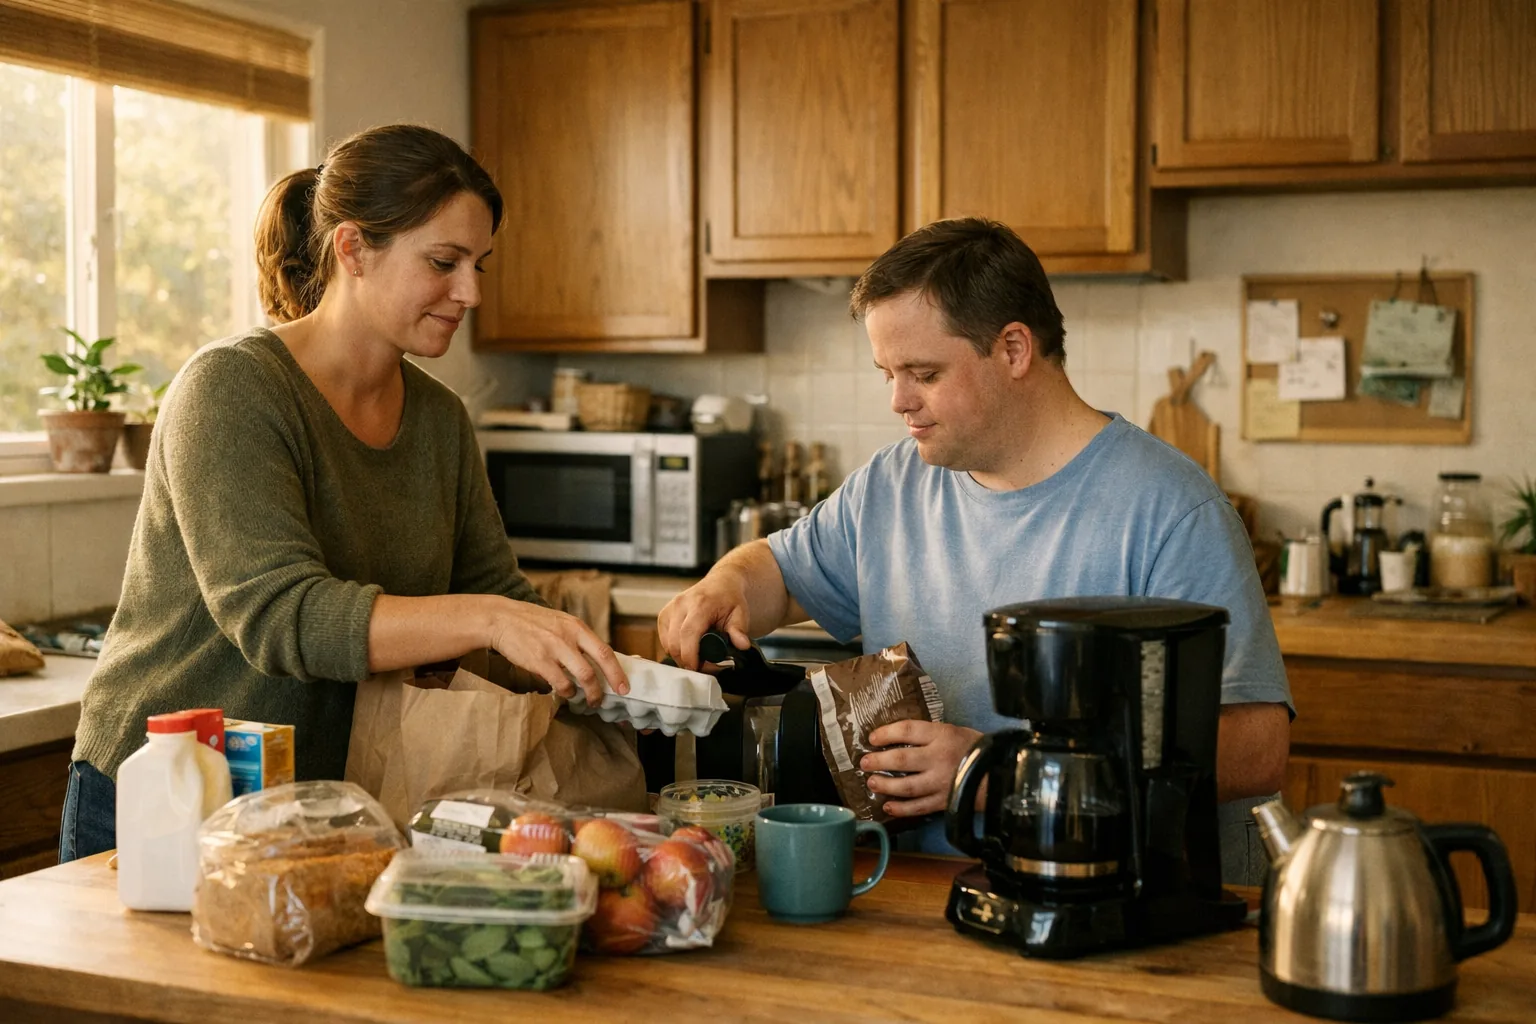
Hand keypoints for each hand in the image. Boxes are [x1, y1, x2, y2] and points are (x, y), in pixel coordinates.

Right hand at [486, 599, 626, 706]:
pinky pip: (561, 683)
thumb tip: (595, 661)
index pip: (605, 650)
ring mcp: (555, 648)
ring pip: (584, 676)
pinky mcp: (540, 661)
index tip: (624, 685)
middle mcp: (570, 636)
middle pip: (600, 663)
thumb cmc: (532, 623)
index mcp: (577, 627)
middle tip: (613, 697)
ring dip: (590, 693)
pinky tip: (567, 693)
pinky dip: (568, 692)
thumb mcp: (561, 623)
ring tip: (590, 701)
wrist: (502, 619)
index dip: (617, 671)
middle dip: (611, 684)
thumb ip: (577, 639)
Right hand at [657, 573, 752, 669]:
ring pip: (668, 644)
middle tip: (704, 667)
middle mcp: (681, 604)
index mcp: (700, 603)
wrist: (720, 584)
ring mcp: (670, 609)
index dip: (690, 655)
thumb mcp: (740, 613)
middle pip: (675, 642)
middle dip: (687, 660)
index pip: (688, 633)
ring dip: (681, 656)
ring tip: (698, 657)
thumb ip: (739, 630)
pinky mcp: (664, 615)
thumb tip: (742, 645)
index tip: (697, 668)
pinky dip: (674, 649)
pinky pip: (664, 640)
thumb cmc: (729, 599)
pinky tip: (688, 647)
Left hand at [860, 721, 982, 817]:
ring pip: (907, 786)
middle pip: (902, 760)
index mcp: (943, 735)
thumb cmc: (974, 748)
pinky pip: (919, 807)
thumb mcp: (954, 731)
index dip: (887, 733)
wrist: (1000, 773)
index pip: (908, 730)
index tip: (872, 738)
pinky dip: (901, 809)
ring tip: (872, 783)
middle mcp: (940, 758)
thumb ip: (929, 734)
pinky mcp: (944, 801)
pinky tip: (888, 807)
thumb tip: (897, 738)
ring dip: (885, 785)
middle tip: (864, 762)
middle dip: (879, 761)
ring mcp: (942, 782)